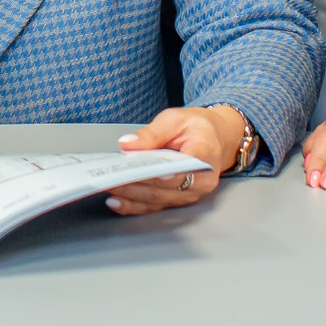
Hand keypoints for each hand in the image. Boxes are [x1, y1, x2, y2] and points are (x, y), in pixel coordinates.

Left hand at [105, 106, 235, 213]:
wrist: (215, 138)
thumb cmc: (197, 128)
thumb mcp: (175, 119)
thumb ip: (152, 133)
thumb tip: (128, 144)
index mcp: (205, 154)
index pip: (183, 168)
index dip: (162, 174)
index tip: (142, 173)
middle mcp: (202, 180)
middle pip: (166, 188)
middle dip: (136, 185)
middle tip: (112, 179)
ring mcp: (192, 193)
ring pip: (159, 200)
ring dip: (132, 197)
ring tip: (110, 189)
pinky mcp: (180, 199)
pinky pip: (157, 206)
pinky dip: (136, 205)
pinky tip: (119, 202)